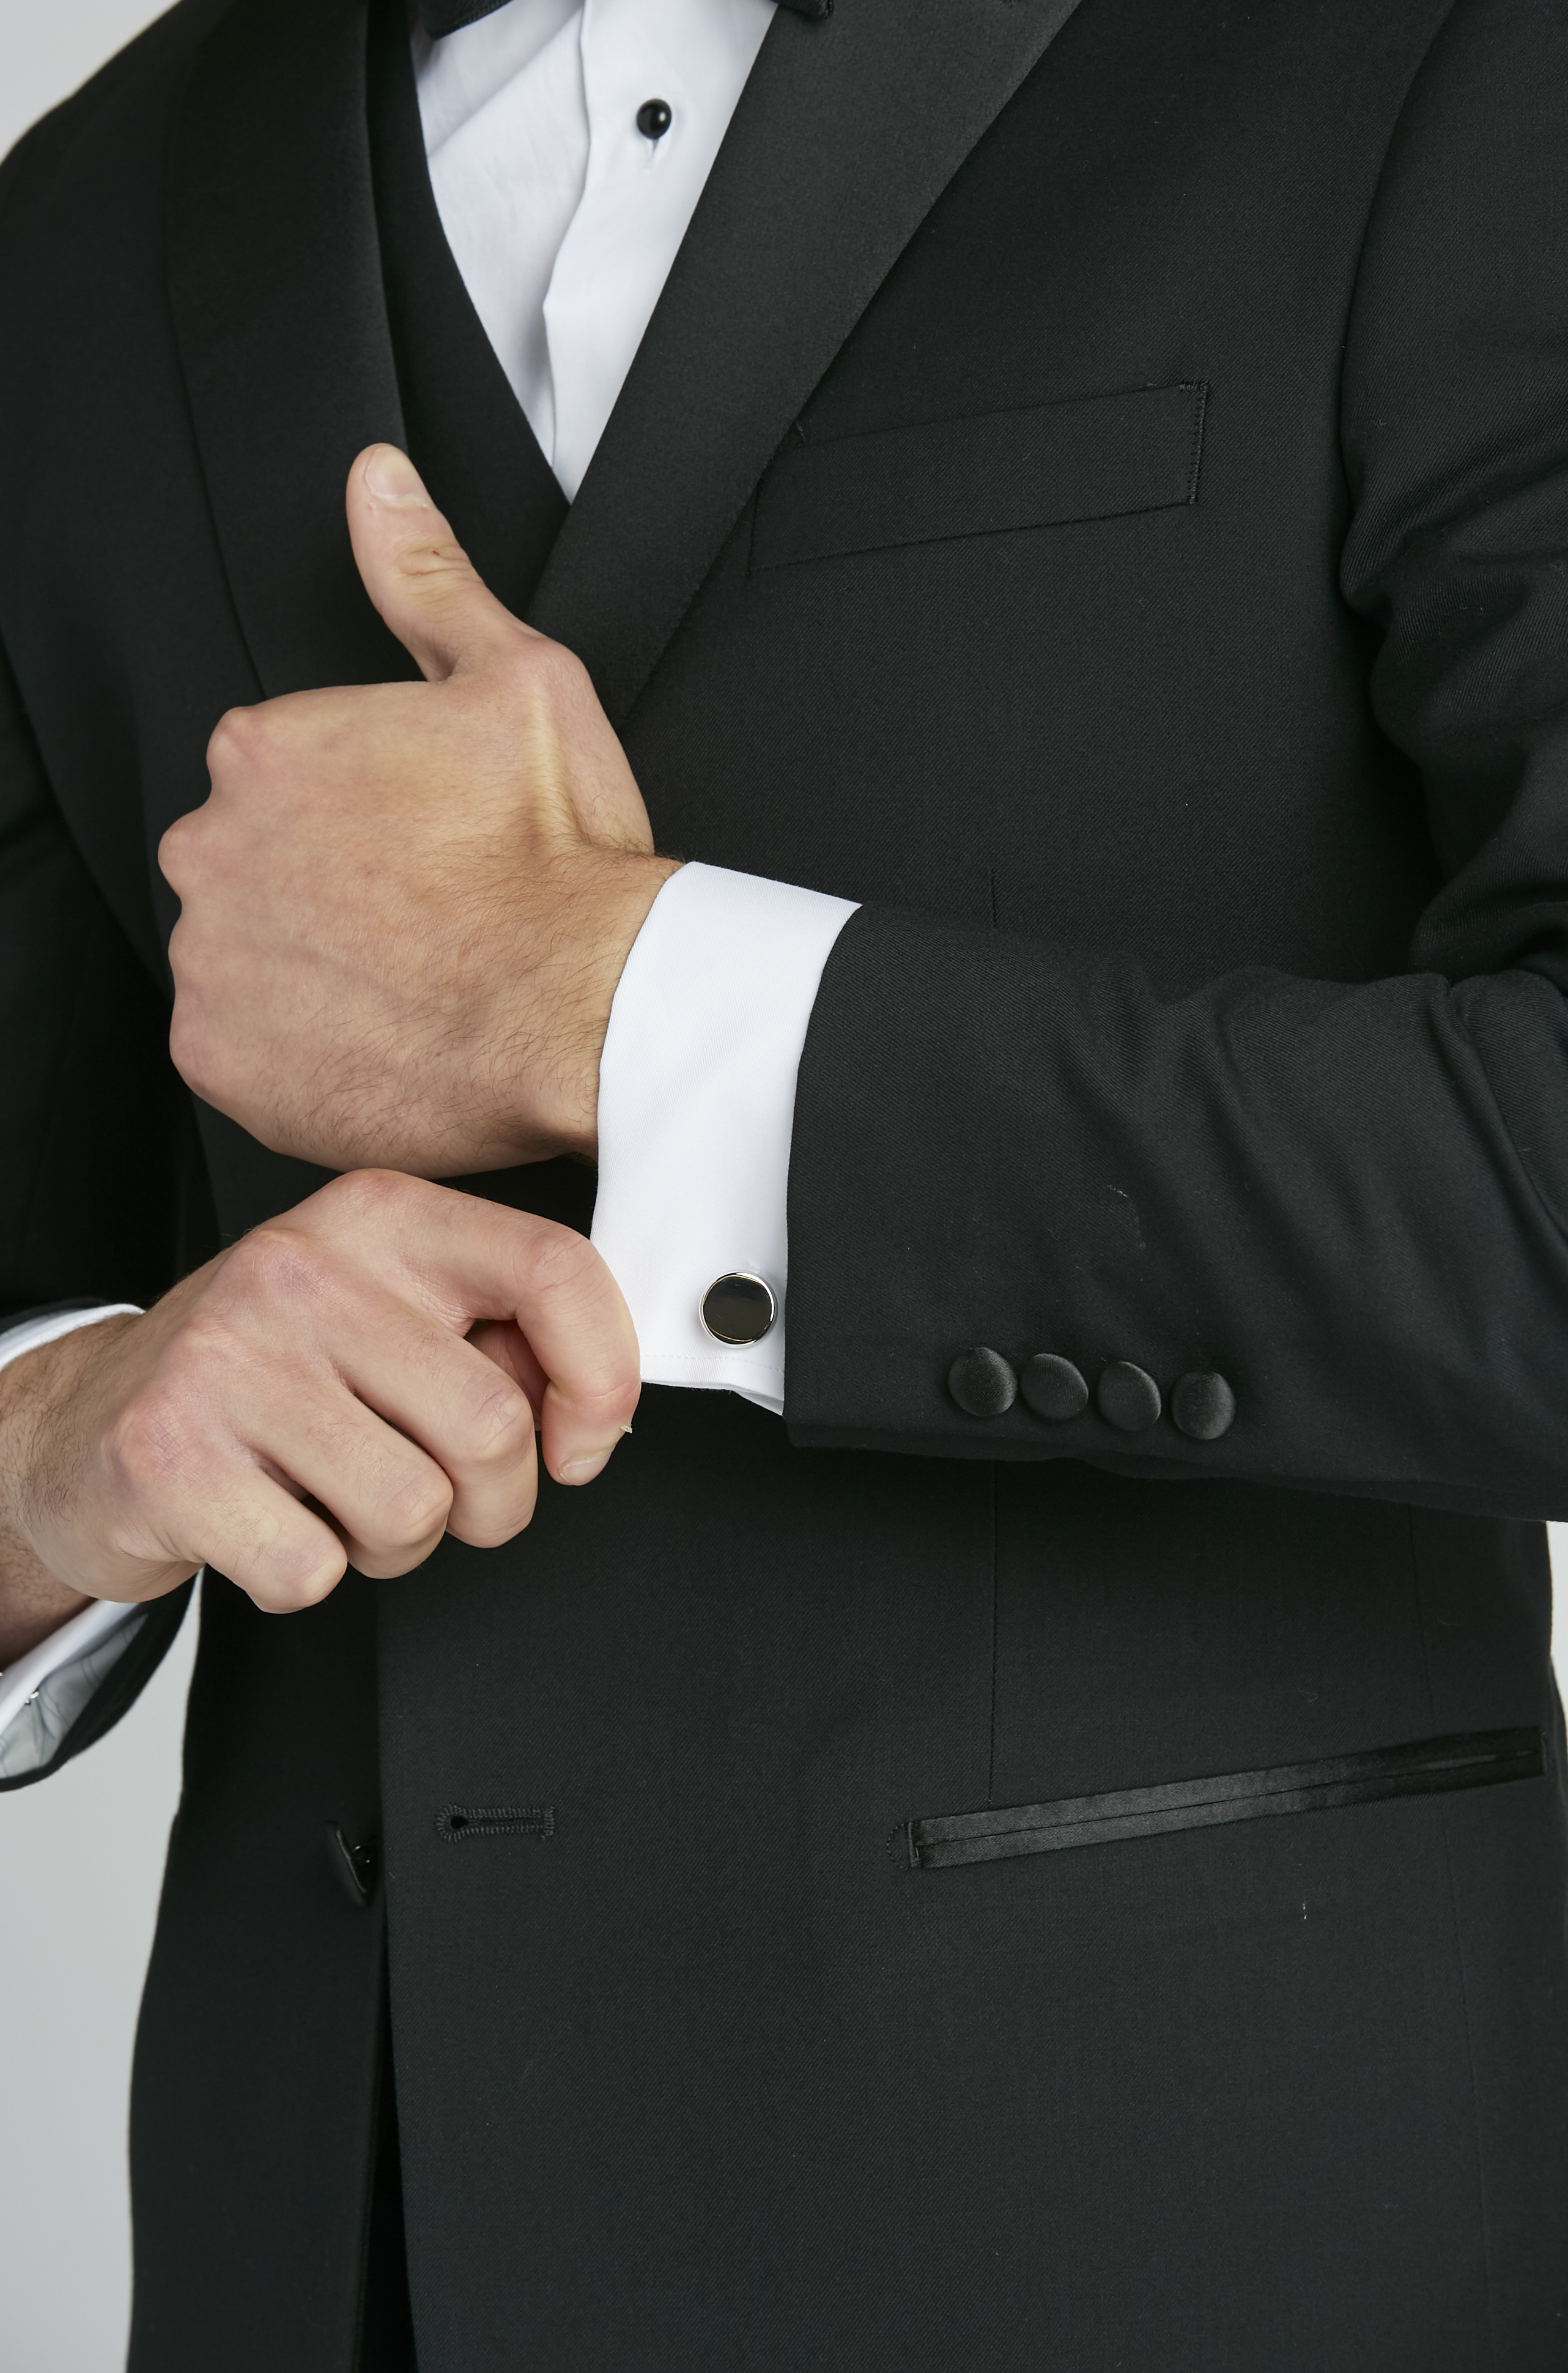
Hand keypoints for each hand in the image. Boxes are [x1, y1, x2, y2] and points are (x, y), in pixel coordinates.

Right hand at [0, 1170, 638, 1661]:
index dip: (604, 1378)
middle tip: (434, 1490)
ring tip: (335, 1498)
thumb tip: (588, 1405)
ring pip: (415, 1510)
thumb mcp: (388, 1312)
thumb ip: (498, 1334)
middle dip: (489, 1500)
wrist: (88, 1419)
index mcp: (380, 1216)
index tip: (583, 1442)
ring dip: (395, 1544)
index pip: (554, 1269)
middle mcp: (303, 1266)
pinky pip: (315, 1569)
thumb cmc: (266, 1374)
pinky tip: (268, 1521)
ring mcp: (229, 1357)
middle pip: (493, 1424)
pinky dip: (307, 1575)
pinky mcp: (169, 1454)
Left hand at [159, 445, 678, 1176]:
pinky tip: (381, 1040)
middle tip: (424, 921)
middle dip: (322, 893)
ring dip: (310, 974)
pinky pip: (240, 1056)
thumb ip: (426, 577)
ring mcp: (212, 961)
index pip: (279, 779)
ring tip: (410, 986)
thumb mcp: (518, 678)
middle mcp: (212, 846)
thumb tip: (378, 483)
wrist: (586, 1007)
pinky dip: (298, 1058)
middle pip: (250, 867)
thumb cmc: (559, 855)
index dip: (361, 819)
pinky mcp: (222, 1063)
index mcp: (266, 749)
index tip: (422, 849)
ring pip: (245, 961)